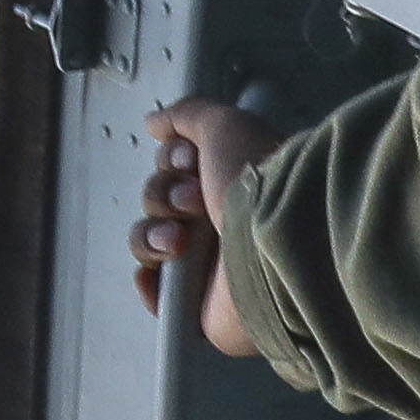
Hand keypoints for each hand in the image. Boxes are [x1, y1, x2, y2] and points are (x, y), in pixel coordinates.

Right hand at [134, 96, 284, 357]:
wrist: (271, 253)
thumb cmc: (252, 185)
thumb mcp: (225, 126)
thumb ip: (188, 116)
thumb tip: (155, 122)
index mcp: (228, 181)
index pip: (175, 165)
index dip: (172, 160)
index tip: (189, 161)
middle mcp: (218, 220)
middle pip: (157, 199)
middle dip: (164, 196)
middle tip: (193, 204)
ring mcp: (206, 263)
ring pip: (149, 239)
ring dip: (153, 234)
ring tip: (178, 244)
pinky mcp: (195, 304)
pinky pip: (153, 287)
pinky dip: (148, 277)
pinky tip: (162, 267)